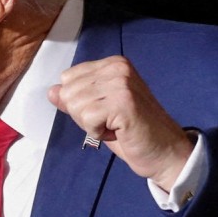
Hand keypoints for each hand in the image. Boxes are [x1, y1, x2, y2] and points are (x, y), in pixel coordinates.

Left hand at [48, 56, 192, 191]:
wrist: (165, 152)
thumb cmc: (133, 133)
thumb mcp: (99, 112)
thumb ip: (76, 100)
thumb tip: (52, 91)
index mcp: (112, 64)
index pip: (68, 79)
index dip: (80, 103)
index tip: (106, 112)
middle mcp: (117, 68)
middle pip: (68, 92)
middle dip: (84, 115)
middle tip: (112, 121)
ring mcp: (121, 83)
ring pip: (75, 106)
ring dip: (91, 125)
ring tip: (116, 126)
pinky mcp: (122, 102)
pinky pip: (87, 119)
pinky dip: (97, 132)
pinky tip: (118, 131)